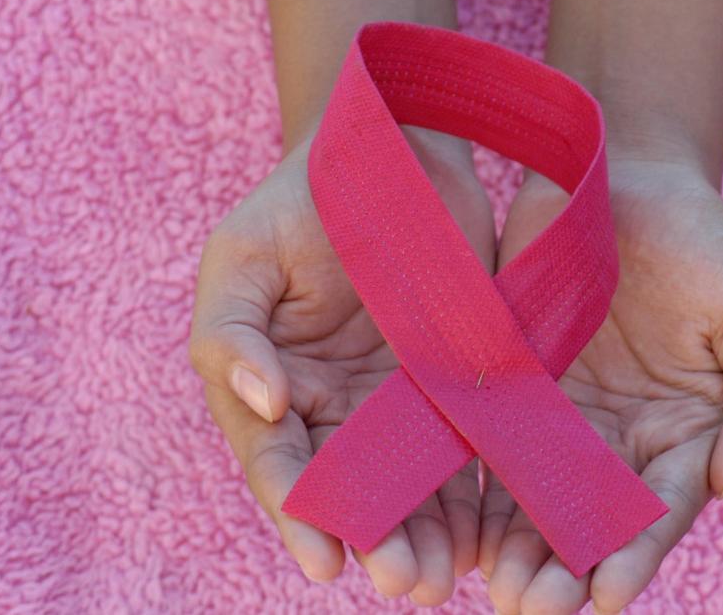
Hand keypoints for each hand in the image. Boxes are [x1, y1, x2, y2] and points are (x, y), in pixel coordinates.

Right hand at [188, 127, 494, 605]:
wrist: (392, 151)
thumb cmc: (301, 202)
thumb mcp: (243, 257)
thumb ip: (233, 335)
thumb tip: (267, 407)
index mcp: (271, 387)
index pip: (280, 463)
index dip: (300, 516)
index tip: (327, 561)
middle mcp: (333, 408)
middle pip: (351, 491)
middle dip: (376, 541)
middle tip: (405, 584)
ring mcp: (395, 401)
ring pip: (410, 485)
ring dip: (426, 535)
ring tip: (446, 579)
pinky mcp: (454, 383)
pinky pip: (463, 448)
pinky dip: (473, 494)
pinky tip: (489, 533)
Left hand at [479, 156, 722, 613]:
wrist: (622, 179)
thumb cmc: (703, 246)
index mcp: (685, 437)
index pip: (661, 510)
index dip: (636, 554)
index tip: (609, 595)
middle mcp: (619, 444)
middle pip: (591, 523)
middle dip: (565, 571)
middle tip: (534, 609)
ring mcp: (558, 421)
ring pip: (533, 501)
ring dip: (516, 550)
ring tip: (498, 591)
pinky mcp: (506, 388)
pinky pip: (486, 446)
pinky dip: (473, 490)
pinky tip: (457, 528)